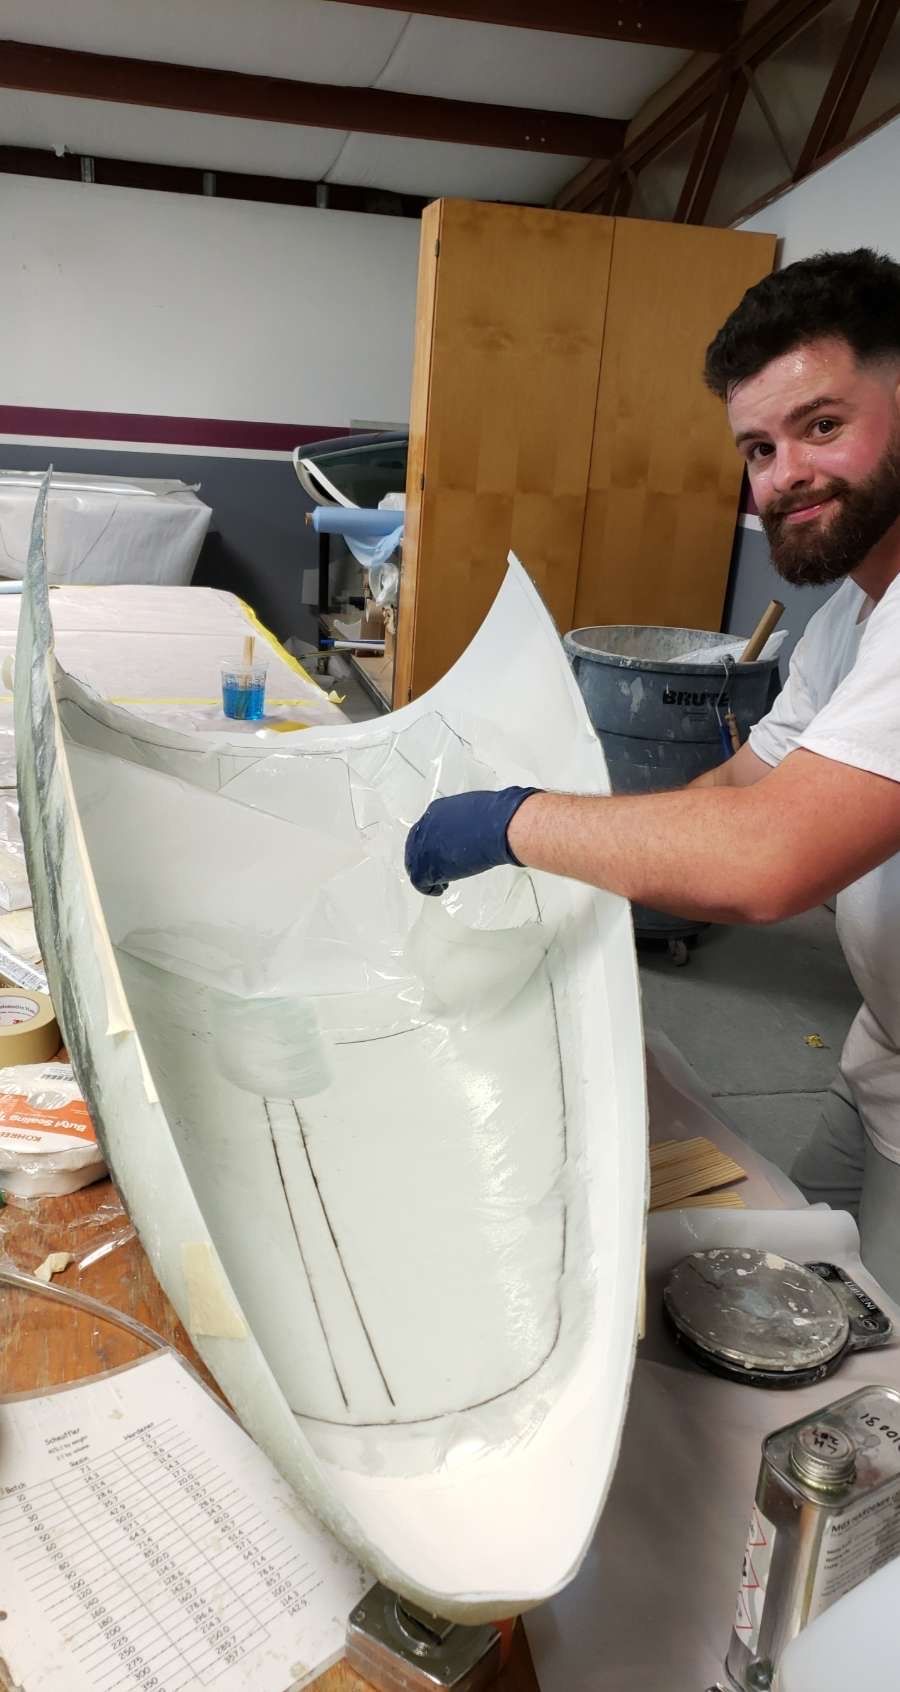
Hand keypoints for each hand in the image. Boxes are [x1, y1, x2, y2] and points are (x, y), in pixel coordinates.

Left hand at [404, 787, 539, 895]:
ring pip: (415, 865)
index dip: (435, 843)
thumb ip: (467, 822)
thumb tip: (475, 829)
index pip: (427, 830)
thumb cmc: (494, 818)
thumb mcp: (477, 812)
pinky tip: (440, 889)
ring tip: (441, 881)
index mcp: (436, 811)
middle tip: (440, 868)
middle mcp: (424, 827)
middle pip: (416, 847)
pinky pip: (420, 882)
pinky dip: (430, 887)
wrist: (496, 829)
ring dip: (428, 874)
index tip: (443, 851)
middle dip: (427, 858)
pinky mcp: (425, 867)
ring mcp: (422, 847)